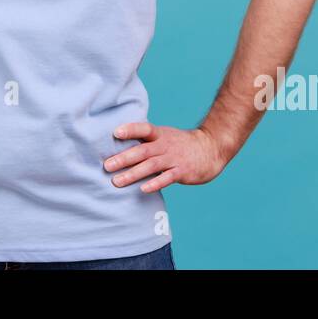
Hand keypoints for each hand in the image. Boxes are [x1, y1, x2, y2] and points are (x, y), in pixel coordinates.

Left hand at [103, 122, 232, 191]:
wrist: (211, 148)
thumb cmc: (180, 144)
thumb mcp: (164, 136)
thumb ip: (145, 141)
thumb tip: (118, 146)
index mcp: (160, 134)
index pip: (144, 129)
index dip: (130, 130)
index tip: (115, 133)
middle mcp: (166, 145)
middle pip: (143, 150)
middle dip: (123, 158)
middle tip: (106, 165)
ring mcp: (174, 158)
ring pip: (151, 165)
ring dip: (133, 174)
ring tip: (117, 181)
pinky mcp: (182, 172)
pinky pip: (167, 178)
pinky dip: (155, 183)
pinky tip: (143, 189)